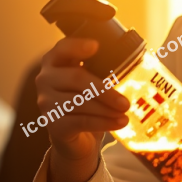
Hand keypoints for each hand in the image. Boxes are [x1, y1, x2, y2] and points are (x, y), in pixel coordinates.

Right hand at [35, 37, 130, 181]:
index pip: (62, 48)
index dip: (78, 46)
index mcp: (55, 62)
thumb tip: (135, 60)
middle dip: (104, 89)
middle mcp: (45, 79)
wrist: (73, 136)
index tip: (96, 46)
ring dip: (107, 108)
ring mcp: (46, 103)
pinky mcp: (53, 124)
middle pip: (76, 78)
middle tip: (126, 101)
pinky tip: (120, 122)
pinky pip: (82, 121)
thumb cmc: (85, 101)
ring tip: (126, 112)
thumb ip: (101, 68)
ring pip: (81, 102)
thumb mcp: (90, 81)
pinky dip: (104, 122)